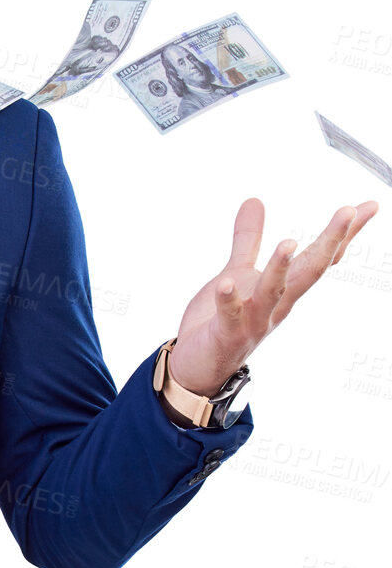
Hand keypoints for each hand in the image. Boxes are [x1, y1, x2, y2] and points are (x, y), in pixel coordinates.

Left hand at [167, 196, 378, 396]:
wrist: (199, 368)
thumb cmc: (221, 321)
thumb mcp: (237, 272)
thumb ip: (248, 240)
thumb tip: (254, 200)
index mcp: (283, 289)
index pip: (319, 257)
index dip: (343, 233)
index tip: (368, 206)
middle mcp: (276, 305)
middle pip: (309, 271)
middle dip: (330, 242)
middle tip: (349, 211)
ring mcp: (254, 321)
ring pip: (273, 293)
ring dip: (280, 269)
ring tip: (288, 243)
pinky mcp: (227, 333)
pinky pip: (229, 315)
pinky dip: (228, 300)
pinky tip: (225, 283)